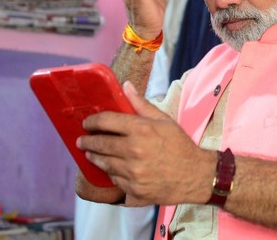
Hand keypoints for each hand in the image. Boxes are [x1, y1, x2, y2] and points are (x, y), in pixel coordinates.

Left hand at [77, 81, 214, 206]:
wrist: (195, 175)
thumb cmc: (180, 145)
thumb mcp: (164, 120)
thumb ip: (142, 104)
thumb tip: (126, 86)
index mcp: (141, 130)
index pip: (106, 121)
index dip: (92, 121)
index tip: (87, 123)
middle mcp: (134, 151)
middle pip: (100, 144)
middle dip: (87, 141)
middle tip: (81, 140)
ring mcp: (133, 173)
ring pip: (104, 164)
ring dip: (94, 157)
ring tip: (90, 153)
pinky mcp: (134, 190)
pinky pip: (114, 180)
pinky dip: (110, 173)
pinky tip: (110, 168)